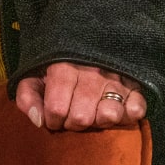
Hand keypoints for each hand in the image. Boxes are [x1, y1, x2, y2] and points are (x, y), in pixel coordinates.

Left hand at [14, 61, 146, 130]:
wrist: (85, 41)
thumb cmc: (56, 67)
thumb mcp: (34, 76)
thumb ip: (27, 96)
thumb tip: (38, 121)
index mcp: (64, 68)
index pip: (56, 109)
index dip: (52, 120)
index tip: (53, 117)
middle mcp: (91, 73)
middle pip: (81, 117)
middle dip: (73, 123)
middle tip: (72, 115)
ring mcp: (114, 78)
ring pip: (109, 114)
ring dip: (99, 120)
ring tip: (93, 113)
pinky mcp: (134, 84)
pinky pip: (137, 107)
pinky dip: (130, 113)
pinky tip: (120, 111)